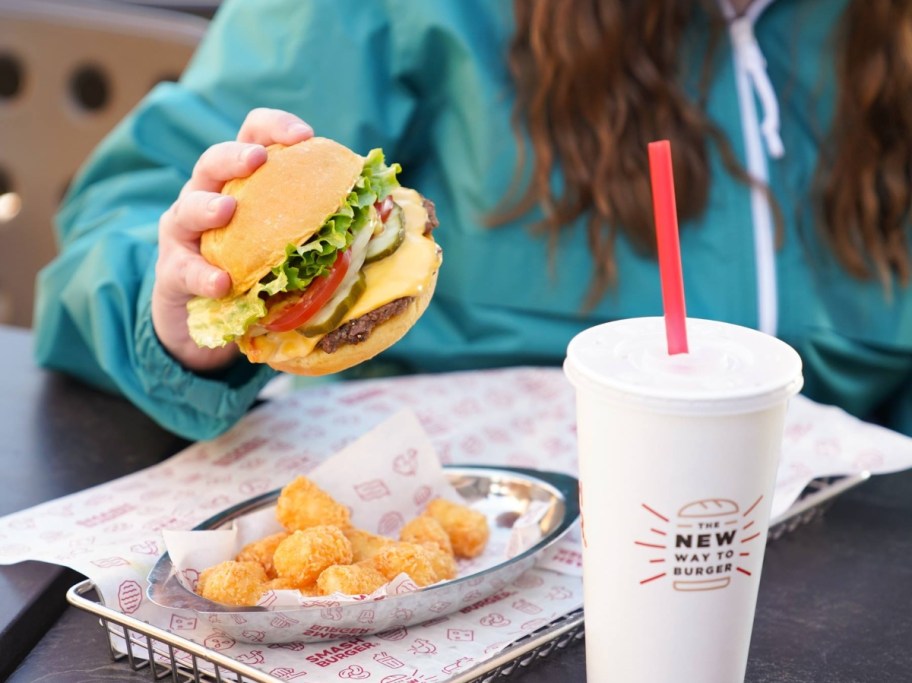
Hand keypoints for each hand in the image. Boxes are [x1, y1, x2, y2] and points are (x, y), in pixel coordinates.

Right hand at [151, 108, 313, 371]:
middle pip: (214, 161)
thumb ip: (320, 230)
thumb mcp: (287, 244)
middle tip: (259, 160)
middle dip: (236, 155)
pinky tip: (221, 284)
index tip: (304, 136)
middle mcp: (207, 194)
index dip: (275, 127)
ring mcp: (185, 231)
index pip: (253, 136)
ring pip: (188, 207)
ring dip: (207, 206)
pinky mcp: (173, 270)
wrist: (202, 317)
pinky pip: (184, 269)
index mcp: (242, 181)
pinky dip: (203, 275)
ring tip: (227, 210)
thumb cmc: (256, 271)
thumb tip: (384, 225)